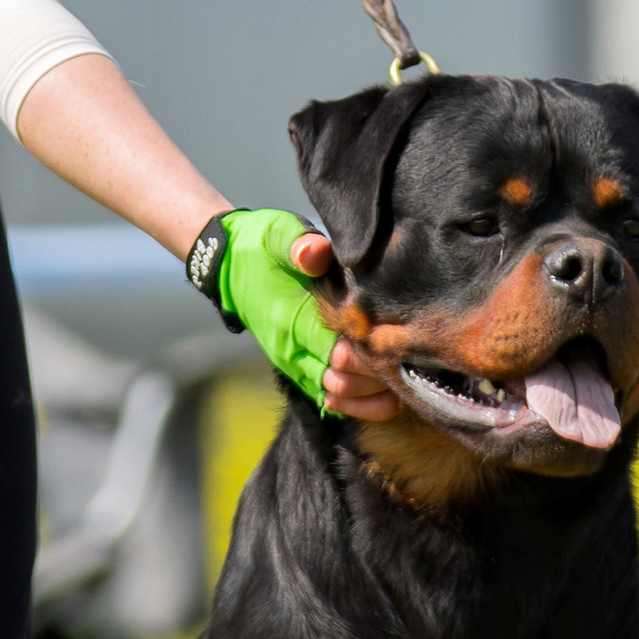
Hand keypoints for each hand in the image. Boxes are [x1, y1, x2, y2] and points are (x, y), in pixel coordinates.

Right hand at [215, 208, 399, 419]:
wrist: (226, 265)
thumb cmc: (260, 247)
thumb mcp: (279, 235)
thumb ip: (301, 244)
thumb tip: (315, 251)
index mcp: (293, 318)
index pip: (340, 354)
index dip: (373, 354)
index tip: (402, 338)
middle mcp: (292, 349)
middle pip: (344, 381)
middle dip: (379, 374)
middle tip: (412, 356)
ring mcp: (293, 364)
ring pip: (338, 396)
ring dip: (372, 394)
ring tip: (406, 376)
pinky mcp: (297, 370)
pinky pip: (329, 400)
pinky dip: (358, 404)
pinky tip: (388, 395)